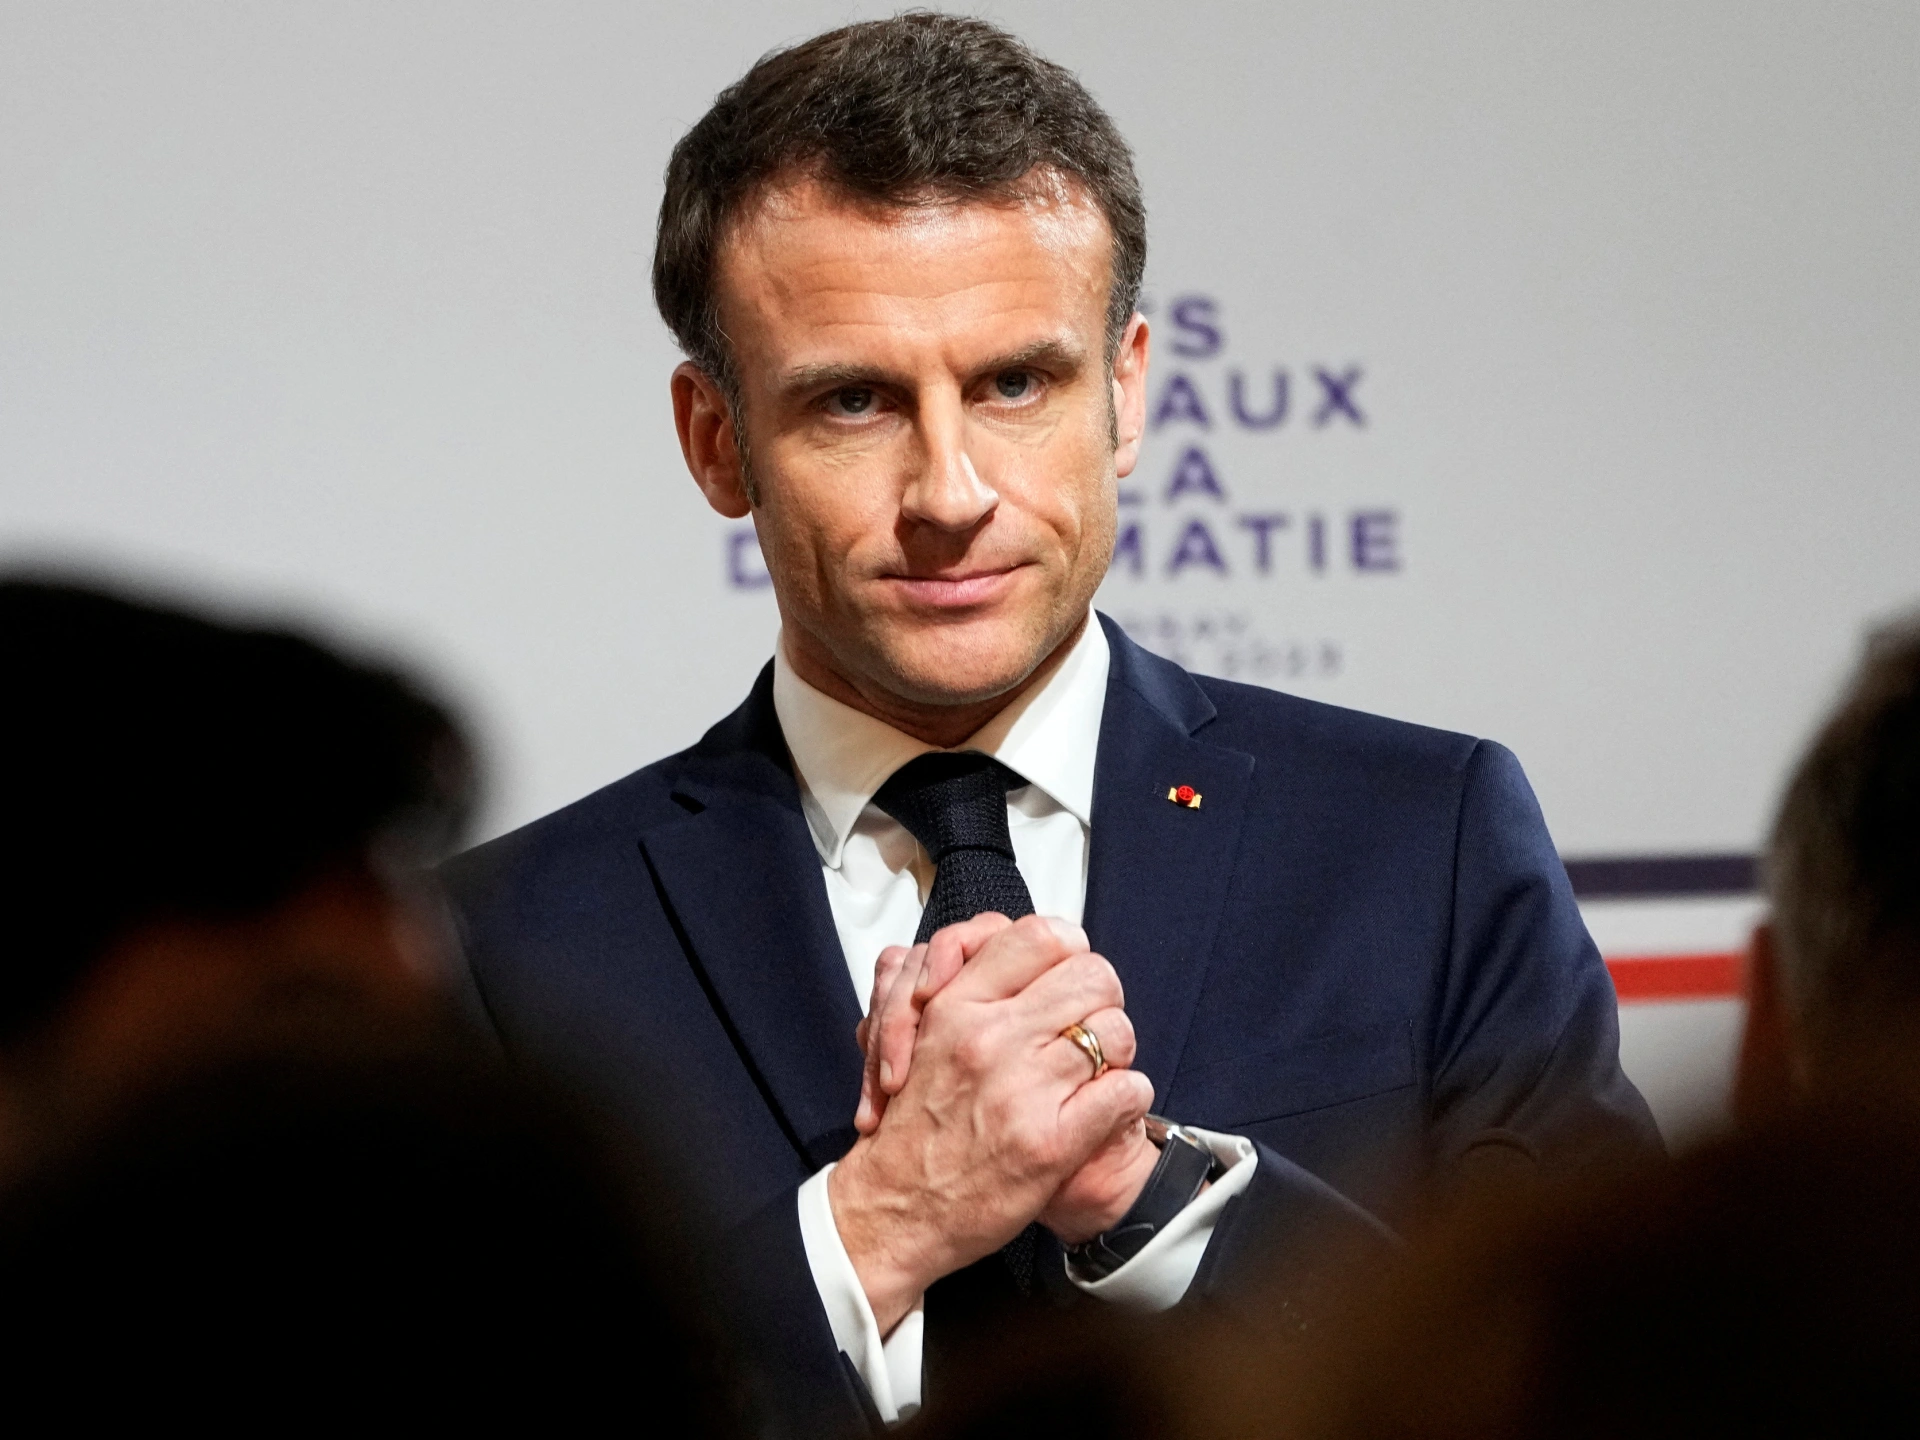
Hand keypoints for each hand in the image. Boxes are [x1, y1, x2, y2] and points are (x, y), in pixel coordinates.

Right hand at [828, 915, 1154, 1332]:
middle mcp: (990, 1039)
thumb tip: (1017, 951)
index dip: (1069, 951)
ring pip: (1116, 1031)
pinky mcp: (1051, 1143)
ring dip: (1116, 1050)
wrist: (893, 1209)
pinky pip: (1125, 1092)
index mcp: (956, 1006)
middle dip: (1102, 996)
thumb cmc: (909, 1126)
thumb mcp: (922, 1034)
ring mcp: (1022, 1090)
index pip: (1042, 936)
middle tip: (1091, 1021)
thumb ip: (966, 987)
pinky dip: (1127, 1097)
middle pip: (1093, 976)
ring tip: (1097, 1069)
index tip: (1067, 975)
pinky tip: (1105, 1107)